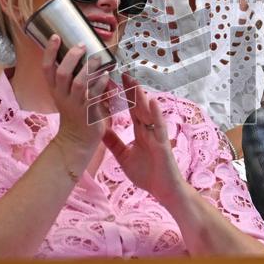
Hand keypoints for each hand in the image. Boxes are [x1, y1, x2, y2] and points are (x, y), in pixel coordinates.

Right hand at [43, 35, 110, 149]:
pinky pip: (94, 96)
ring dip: (88, 69)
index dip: (49, 52)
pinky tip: (106, 74)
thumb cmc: (74, 111)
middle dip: (71, 57)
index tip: (55, 36)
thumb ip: (70, 76)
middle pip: (61, 73)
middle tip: (81, 45)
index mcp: (54, 89)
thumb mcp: (66, 93)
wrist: (77, 138)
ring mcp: (75, 104)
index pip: (46, 68)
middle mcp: (62, 95)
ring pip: (78, 84)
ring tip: (97, 58)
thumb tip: (81, 52)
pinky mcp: (88, 112)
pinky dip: (100, 83)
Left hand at [102, 72, 185, 200]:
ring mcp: (157, 135)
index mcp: (140, 132)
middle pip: (138, 107)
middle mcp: (149, 130)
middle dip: (131, 91)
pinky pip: (159, 126)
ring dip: (141, 97)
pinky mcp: (163, 144)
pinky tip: (151, 101)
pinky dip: (155, 114)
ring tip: (134, 82)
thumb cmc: (147, 174)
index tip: (111, 82)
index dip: (121, 97)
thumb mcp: (124, 157)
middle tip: (121, 73)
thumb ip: (114, 143)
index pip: (129, 110)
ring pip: (148, 113)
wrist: (163, 191)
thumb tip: (100, 130)